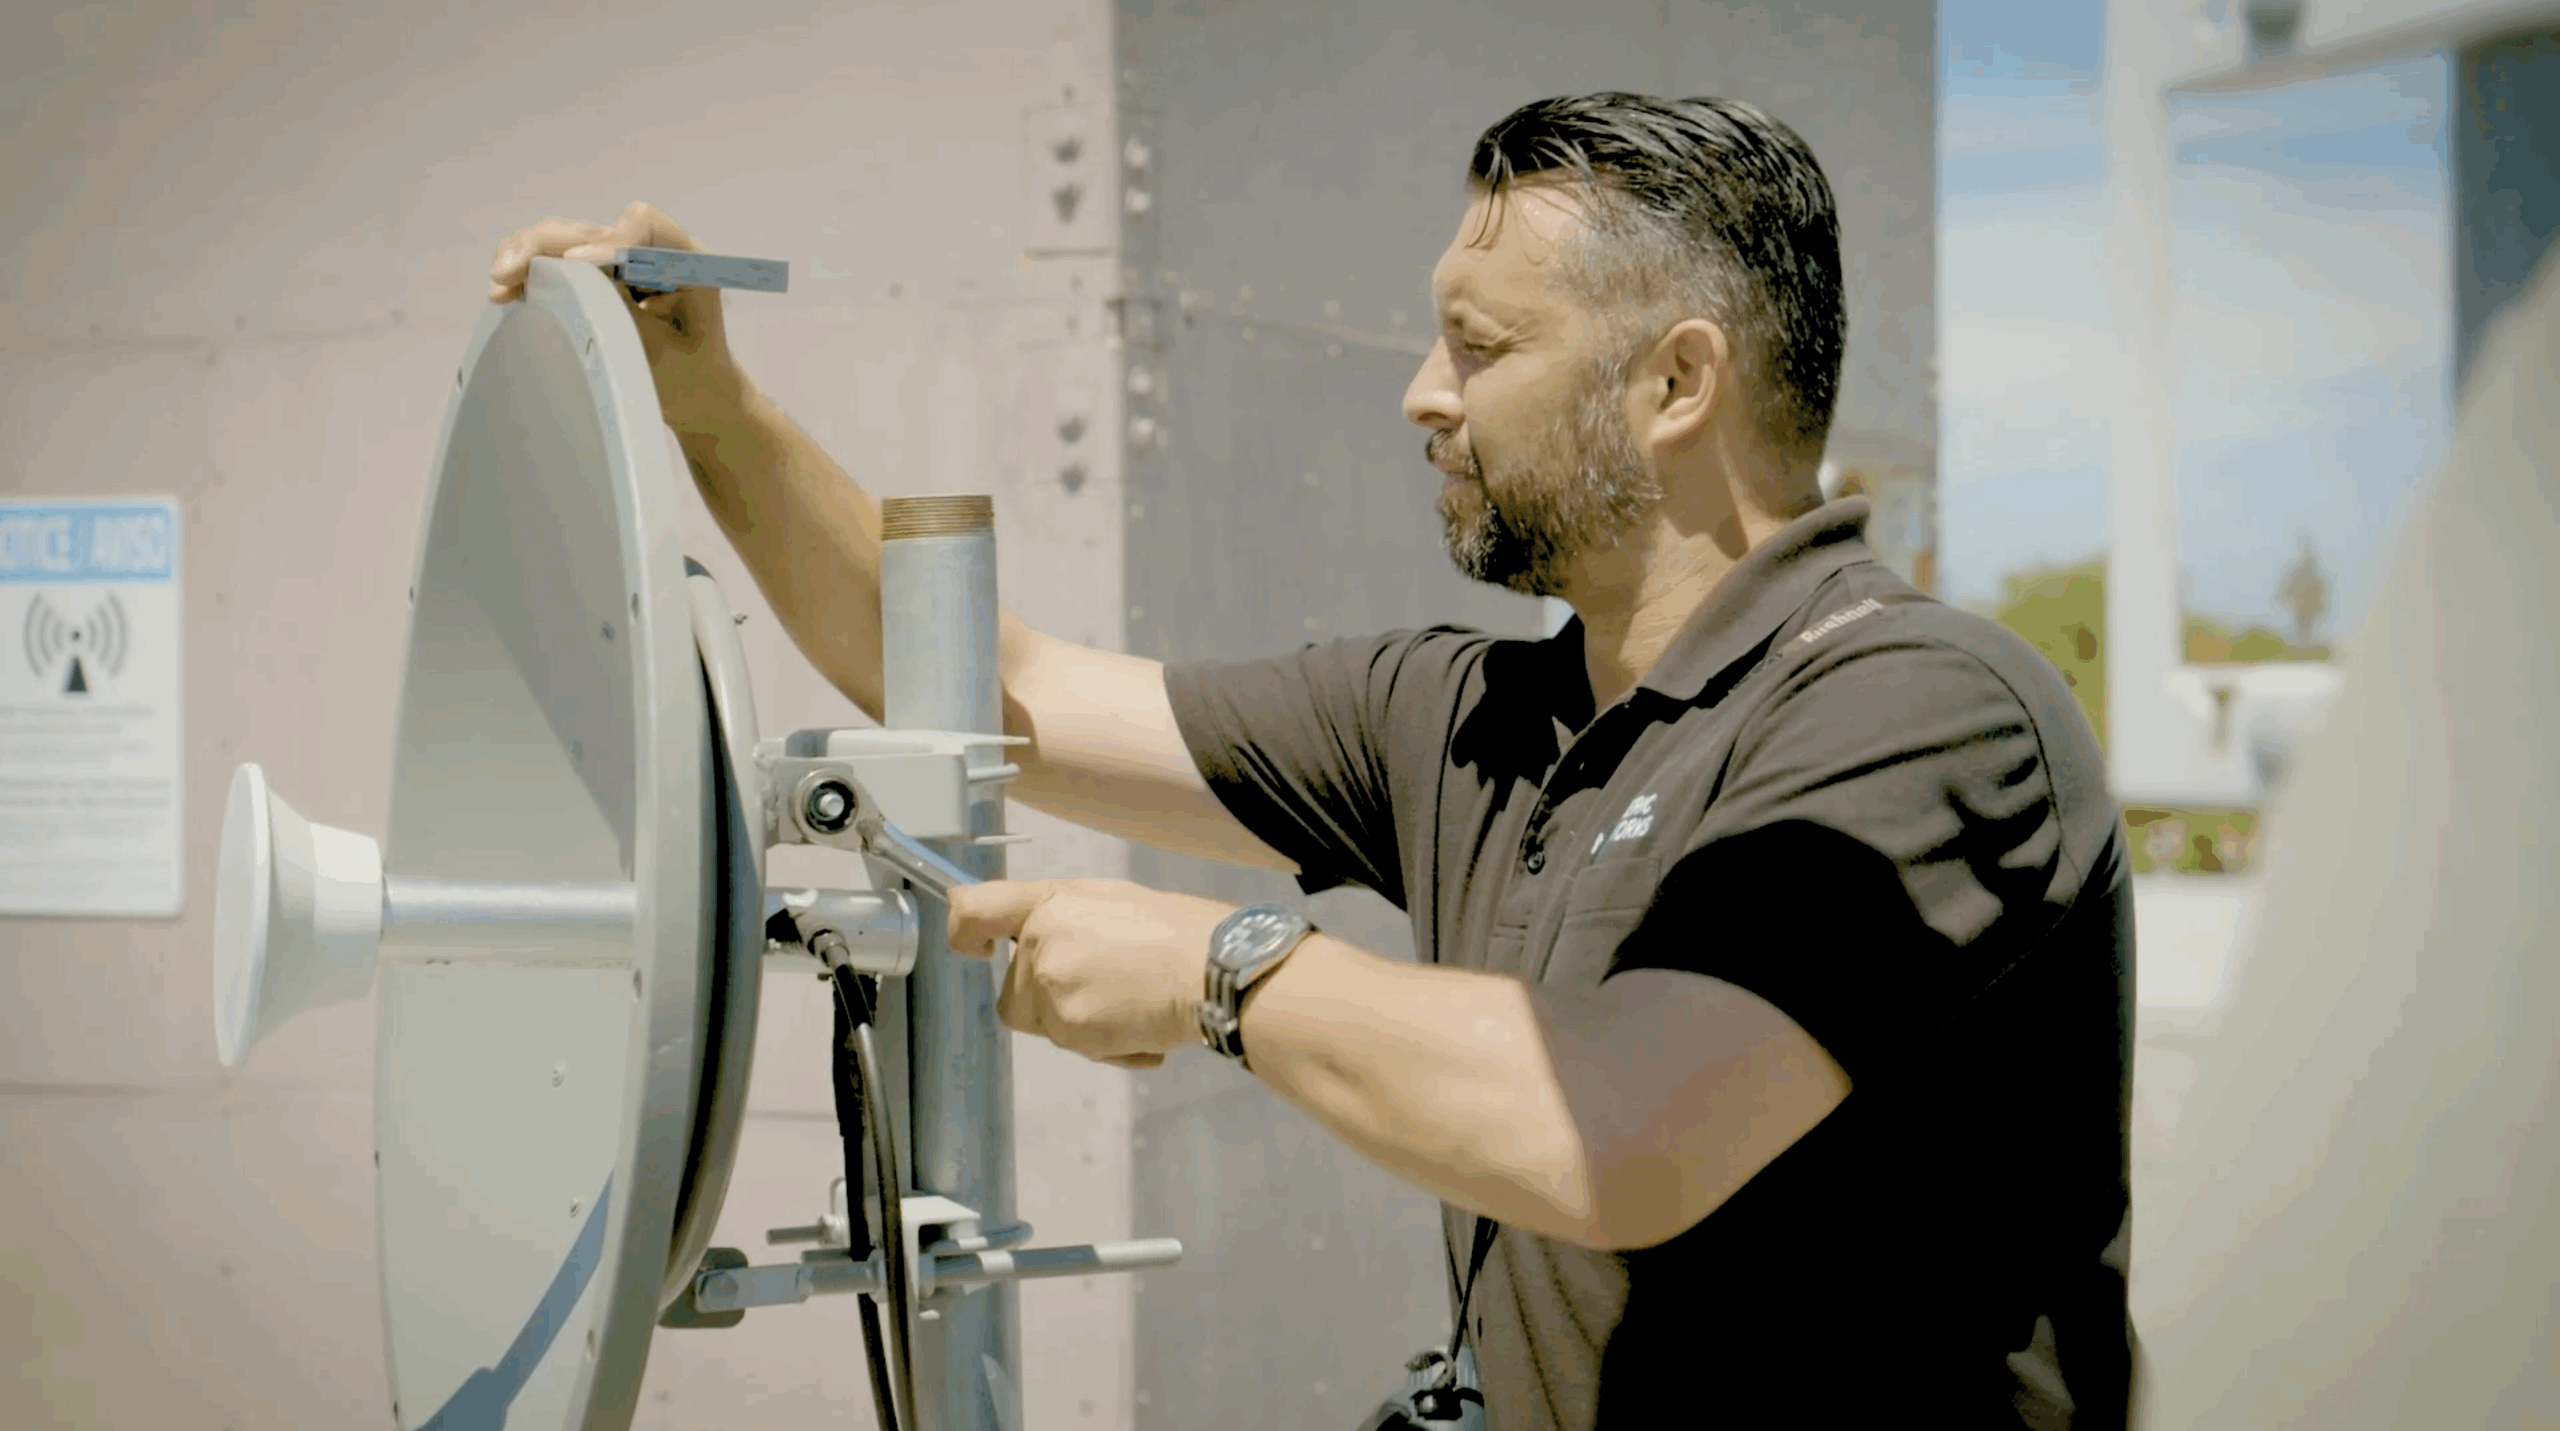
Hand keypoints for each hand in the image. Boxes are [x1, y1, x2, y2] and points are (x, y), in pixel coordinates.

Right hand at [486, 201, 755, 433]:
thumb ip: (623, 309)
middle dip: (544, 244)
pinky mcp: (595, 277)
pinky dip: (529, 270)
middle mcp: (650, 251)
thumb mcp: (662, 350)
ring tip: (499, 283)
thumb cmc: (690, 378)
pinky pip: (558, 260)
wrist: (695, 397)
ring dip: (527, 254)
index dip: (608, 238)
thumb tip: (576, 273)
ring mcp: (619, 261)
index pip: (644, 223)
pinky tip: (504, 290)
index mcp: (684, 259)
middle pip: (591, 228)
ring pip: (566, 238)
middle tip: (505, 273)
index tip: (577, 265)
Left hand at [946, 880, 1233, 1069]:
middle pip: (1015, 991)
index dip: (963, 933)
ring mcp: (1052, 987)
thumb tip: (1034, 935)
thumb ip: (1065, 918)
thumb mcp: (1115, 901)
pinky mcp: (1070, 1028)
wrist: (1215, 969)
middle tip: (1110, 990)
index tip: (975, 950)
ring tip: (1135, 1010)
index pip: (975, 910)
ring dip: (1082, 1026)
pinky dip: (1109, 1049)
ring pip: (1045, 1025)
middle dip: (1054, 1001)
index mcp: (1052, 903)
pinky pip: (1077, 1049)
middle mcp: (1042, 942)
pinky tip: (1145, 1031)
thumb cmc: (1182, 932)